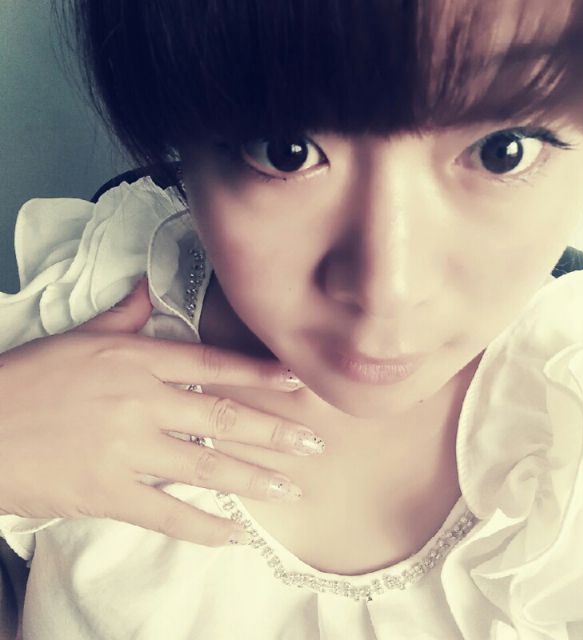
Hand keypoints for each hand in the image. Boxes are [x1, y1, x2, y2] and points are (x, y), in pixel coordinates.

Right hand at [0, 277, 321, 546]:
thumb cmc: (29, 378)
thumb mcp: (79, 338)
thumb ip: (124, 317)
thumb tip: (147, 288)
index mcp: (137, 361)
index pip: (213, 364)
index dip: (259, 372)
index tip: (297, 381)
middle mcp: (141, 402)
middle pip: (222, 417)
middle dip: (273, 432)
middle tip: (312, 444)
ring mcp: (127, 449)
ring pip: (205, 466)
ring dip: (252, 479)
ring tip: (289, 489)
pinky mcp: (107, 491)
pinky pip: (165, 512)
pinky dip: (201, 525)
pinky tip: (232, 533)